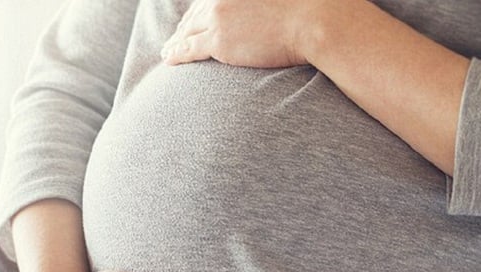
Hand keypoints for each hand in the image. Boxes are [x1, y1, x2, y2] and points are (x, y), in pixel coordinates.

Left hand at [161, 0, 311, 67]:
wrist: (312, 22)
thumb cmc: (307, 10)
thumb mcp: (279, 1)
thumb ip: (262, 5)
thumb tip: (261, 16)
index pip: (207, 1)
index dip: (196, 13)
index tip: (191, 21)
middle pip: (194, 15)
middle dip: (183, 27)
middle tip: (174, 37)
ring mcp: (218, 18)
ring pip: (187, 32)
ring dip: (175, 41)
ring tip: (168, 50)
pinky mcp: (218, 41)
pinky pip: (189, 49)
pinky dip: (176, 53)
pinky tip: (169, 58)